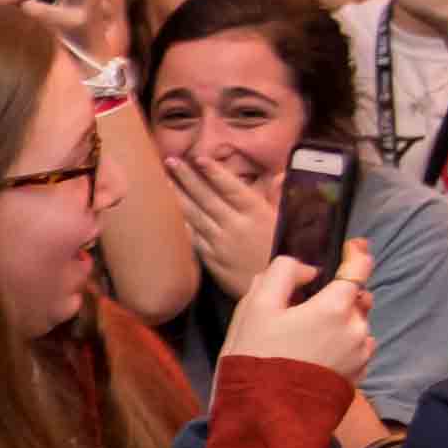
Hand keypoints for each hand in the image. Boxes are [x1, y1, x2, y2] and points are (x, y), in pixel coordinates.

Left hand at [165, 150, 281, 298]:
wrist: (276, 289)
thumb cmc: (283, 251)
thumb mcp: (286, 222)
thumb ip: (277, 197)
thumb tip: (280, 175)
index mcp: (257, 213)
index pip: (231, 187)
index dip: (214, 172)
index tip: (199, 158)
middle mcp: (236, 225)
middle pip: (207, 197)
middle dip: (187, 177)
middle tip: (170, 160)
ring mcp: (220, 242)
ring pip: (194, 215)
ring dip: (177, 196)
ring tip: (161, 179)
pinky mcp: (210, 258)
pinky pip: (190, 237)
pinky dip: (178, 223)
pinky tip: (163, 213)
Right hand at [216, 237, 375, 383]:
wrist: (266, 413)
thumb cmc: (257, 355)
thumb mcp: (256, 306)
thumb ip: (283, 274)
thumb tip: (308, 270)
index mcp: (334, 306)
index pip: (359, 269)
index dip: (357, 253)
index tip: (353, 246)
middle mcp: (355, 328)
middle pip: (358, 298)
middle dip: (342, 293)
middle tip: (311, 303)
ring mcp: (359, 355)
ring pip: (358, 324)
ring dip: (342, 321)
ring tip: (312, 334)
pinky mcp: (358, 376)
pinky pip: (357, 349)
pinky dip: (344, 343)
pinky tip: (319, 354)